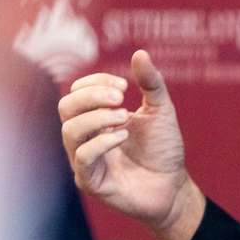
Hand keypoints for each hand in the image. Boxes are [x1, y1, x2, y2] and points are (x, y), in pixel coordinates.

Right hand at [59, 49, 203, 239]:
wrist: (174, 186)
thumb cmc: (163, 149)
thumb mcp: (161, 110)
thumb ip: (151, 83)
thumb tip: (140, 53)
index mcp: (96, 118)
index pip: (77, 92)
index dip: (95, 82)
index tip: (124, 85)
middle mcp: (85, 138)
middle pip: (65, 107)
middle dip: (91, 97)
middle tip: (120, 98)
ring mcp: (86, 161)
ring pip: (70, 131)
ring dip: (97, 118)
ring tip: (124, 117)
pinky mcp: (92, 182)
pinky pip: (82, 158)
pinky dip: (101, 142)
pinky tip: (123, 136)